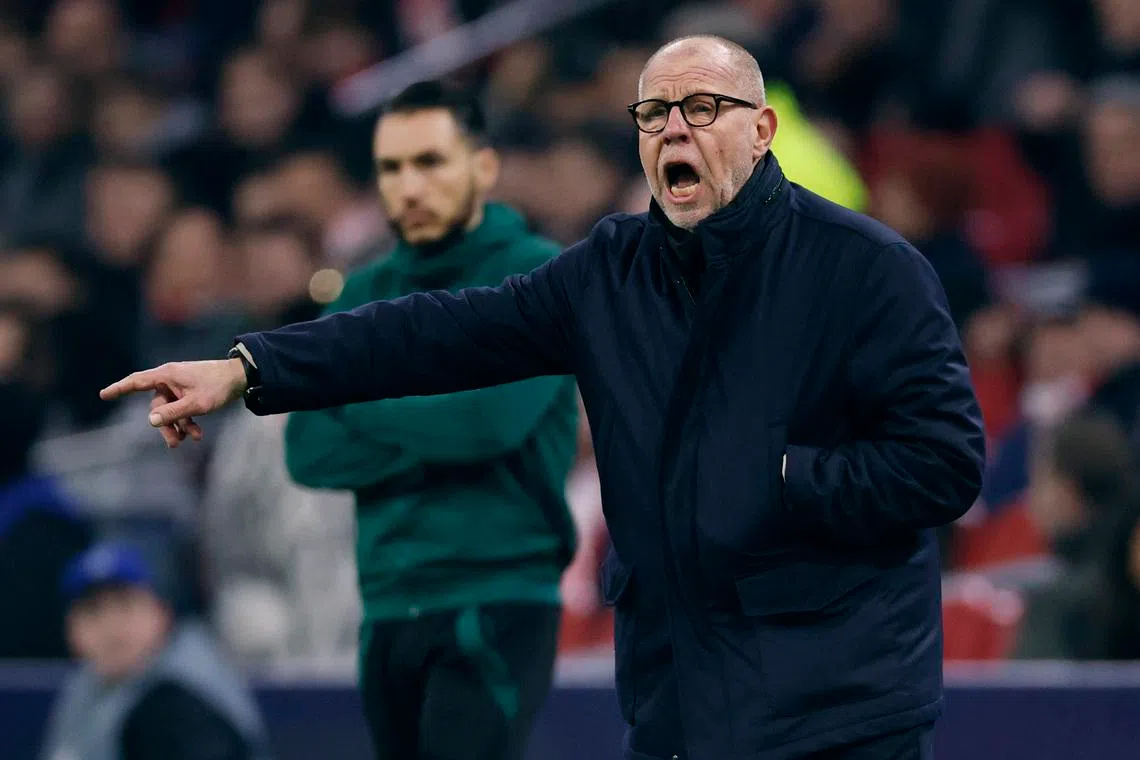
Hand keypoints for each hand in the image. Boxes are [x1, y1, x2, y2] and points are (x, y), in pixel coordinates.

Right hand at [100, 359, 247, 447]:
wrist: (241, 378)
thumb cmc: (218, 386)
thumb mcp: (196, 403)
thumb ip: (173, 413)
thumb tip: (150, 420)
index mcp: (167, 375)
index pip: (137, 382)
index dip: (120, 389)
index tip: (103, 395)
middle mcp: (170, 379)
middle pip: (157, 406)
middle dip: (166, 426)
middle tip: (174, 444)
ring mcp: (179, 387)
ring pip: (170, 411)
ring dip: (179, 426)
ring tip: (192, 438)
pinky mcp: (189, 393)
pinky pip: (181, 410)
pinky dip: (187, 421)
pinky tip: (197, 435)